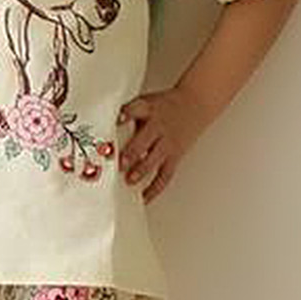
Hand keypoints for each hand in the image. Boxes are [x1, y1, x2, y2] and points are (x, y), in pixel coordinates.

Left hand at [116, 85, 211, 204]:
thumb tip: (103, 129)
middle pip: (145, 139)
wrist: (196, 104)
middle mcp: (159, 127)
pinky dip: (155, 188)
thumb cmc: (165, 105)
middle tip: (120, 163)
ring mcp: (168, 143)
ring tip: (129, 181)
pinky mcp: (175, 156)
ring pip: (155, 159)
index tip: (117, 120)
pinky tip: (144, 198)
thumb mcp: (147, 102)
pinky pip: (165, 175)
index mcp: (149, 109)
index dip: (127, 114)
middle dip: (132, 152)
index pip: (137, 109)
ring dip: (141, 170)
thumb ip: (128, 114)